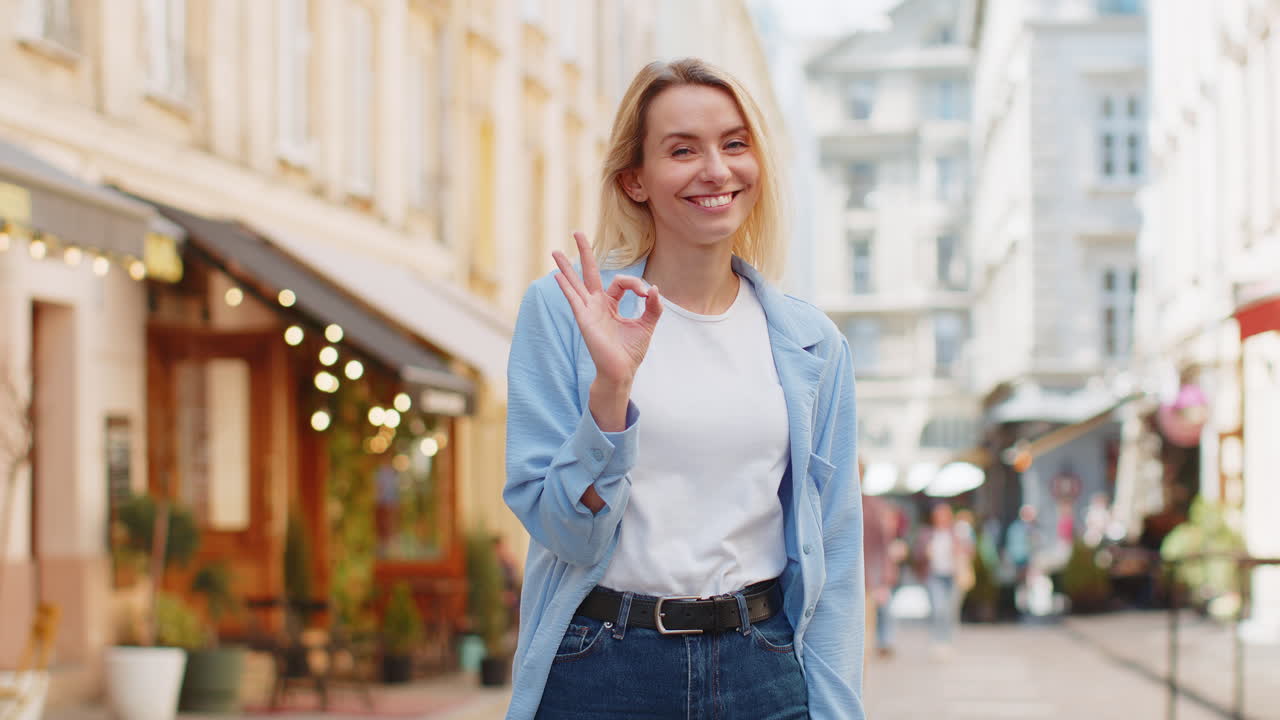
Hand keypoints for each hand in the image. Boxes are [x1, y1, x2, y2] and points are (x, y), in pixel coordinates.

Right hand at [552, 232, 662, 389]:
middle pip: (589, 272)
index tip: (646, 294)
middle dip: (584, 252)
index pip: (621, 282)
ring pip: (576, 283)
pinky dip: (566, 286)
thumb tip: (654, 288)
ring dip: (565, 267)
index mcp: (611, 304)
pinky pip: (573, 299)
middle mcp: (597, 305)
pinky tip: (558, 275)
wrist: (621, 371)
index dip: (636, 284)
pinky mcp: (584, 319)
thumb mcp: (647, 325)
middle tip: (577, 232)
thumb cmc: (631, 351)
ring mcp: (588, 311)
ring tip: (554, 251)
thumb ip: (653, 307)